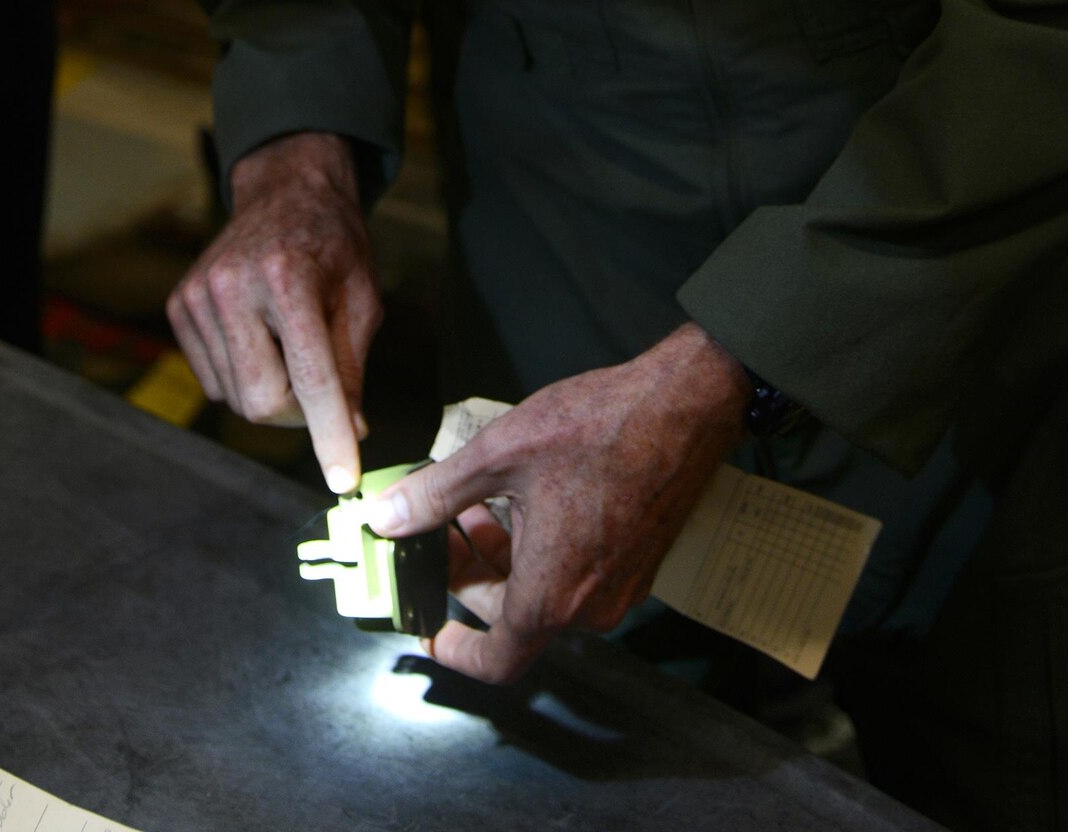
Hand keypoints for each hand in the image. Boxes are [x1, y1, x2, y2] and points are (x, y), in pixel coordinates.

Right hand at [168, 132, 382, 492]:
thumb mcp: (362, 298)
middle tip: (326, 400)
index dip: (329, 435)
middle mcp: (232, 285)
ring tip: (292, 349)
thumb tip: (349, 433)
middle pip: (262, 401)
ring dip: (272, 396)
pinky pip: (212, 381)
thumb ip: (353, 368)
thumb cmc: (333, 245)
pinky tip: (261, 340)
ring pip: (235, 398)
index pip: (310, 378)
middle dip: (300, 417)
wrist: (285, 192)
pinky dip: (243, 379)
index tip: (344, 480)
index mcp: (288, 278)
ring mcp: (197, 295)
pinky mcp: (178, 306)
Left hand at [363, 322, 748, 681]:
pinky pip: (574, 575)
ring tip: (470, 503)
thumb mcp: (497, 455)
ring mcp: (619, 586)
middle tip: (437, 530)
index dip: (453, 649)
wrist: (683, 405)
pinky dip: (537, 548)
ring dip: (501, 556)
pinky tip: (518, 497)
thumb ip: (435, 495)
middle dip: (467, 576)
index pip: (496, 661)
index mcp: (554, 594)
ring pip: (543, 592)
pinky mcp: (635, 561)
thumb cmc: (598, 427)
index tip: (426, 624)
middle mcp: (590, 604)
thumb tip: (385, 517)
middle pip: (512, 617)